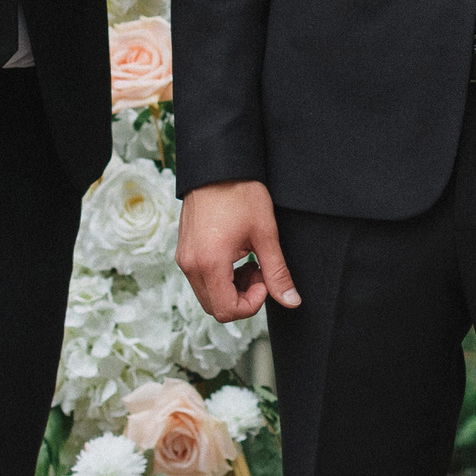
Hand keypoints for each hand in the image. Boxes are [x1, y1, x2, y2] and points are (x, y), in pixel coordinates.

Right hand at [177, 179, 300, 322]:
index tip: (265, 278)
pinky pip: (200, 279)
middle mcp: (191, 265)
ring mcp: (184, 258)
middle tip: (259, 271)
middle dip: (242, 298)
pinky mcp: (184, 251)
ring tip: (249, 261)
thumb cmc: (241, 194)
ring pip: (207, 295)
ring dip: (231, 289)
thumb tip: (291, 302)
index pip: (227, 310)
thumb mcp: (265, 234)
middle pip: (215, 307)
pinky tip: (235, 255)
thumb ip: (277, 273)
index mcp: (210, 263)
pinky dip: (220, 278)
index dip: (252, 303)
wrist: (217, 166)